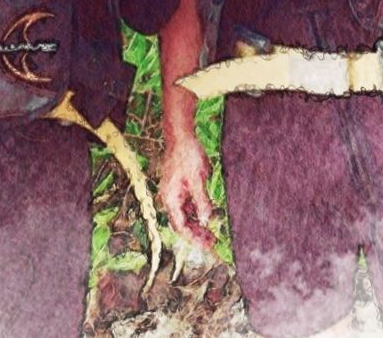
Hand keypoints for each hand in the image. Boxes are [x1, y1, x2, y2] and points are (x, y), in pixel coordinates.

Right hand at [159, 132, 214, 250]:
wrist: (180, 136)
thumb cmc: (187, 155)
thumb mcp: (198, 179)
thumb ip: (202, 201)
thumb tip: (207, 220)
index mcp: (170, 198)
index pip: (180, 226)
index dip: (193, 237)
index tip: (207, 245)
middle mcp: (169, 198)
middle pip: (181, 223)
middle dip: (196, 233)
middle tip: (212, 241)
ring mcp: (173, 192)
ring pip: (184, 215)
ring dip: (197, 224)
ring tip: (211, 233)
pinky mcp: (179, 187)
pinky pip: (187, 205)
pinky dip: (196, 212)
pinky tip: (207, 215)